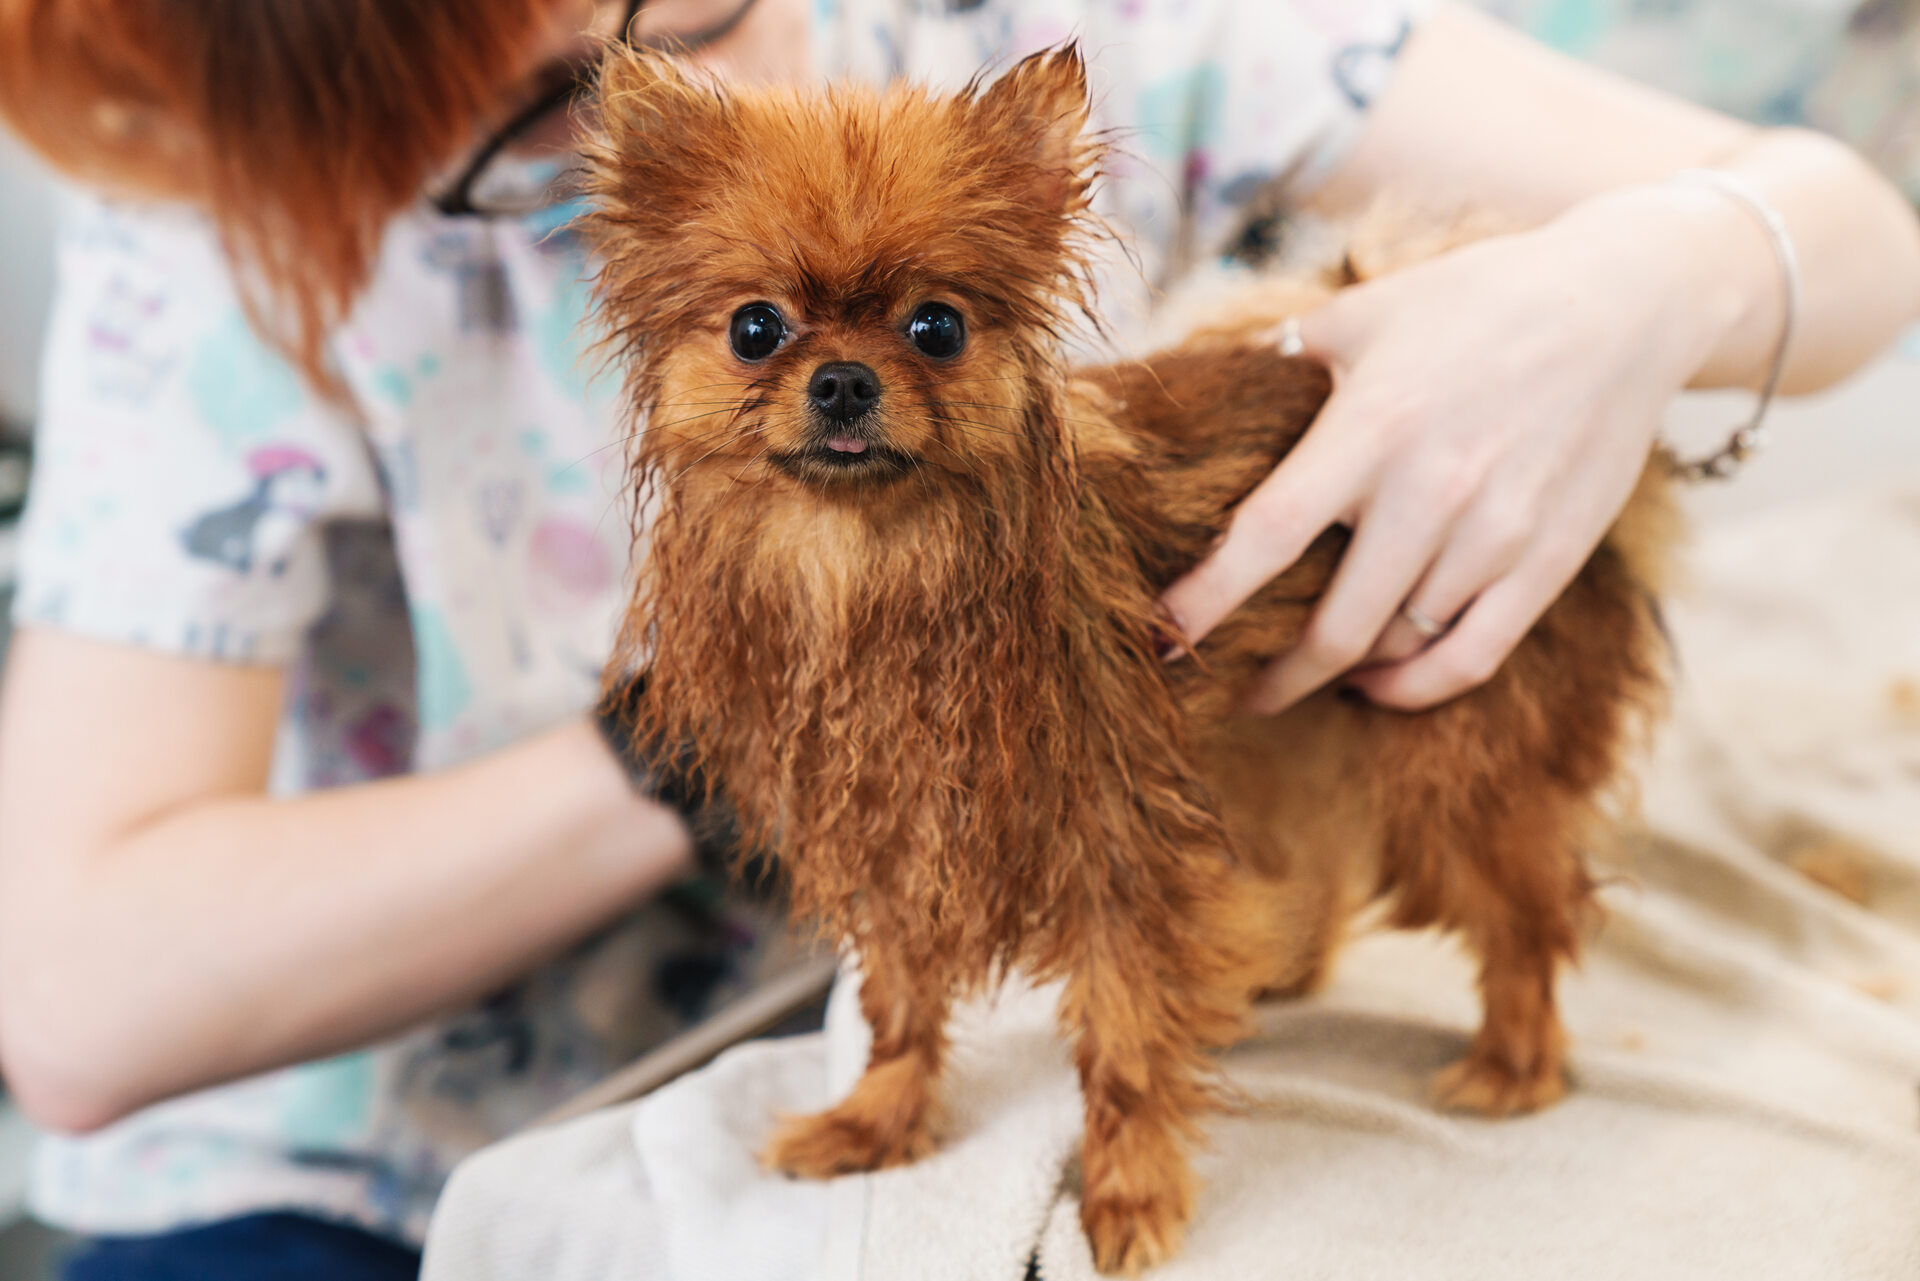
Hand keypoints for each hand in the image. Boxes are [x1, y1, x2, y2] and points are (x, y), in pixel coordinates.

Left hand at [1159, 187, 1745, 711]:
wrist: (1626, 303)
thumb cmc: (1477, 301)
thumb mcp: (1366, 313)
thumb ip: (1282, 359)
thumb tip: (1201, 387)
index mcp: (1373, 426)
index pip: (1269, 536)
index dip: (1208, 598)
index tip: (1162, 636)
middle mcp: (1433, 490)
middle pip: (1334, 626)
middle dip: (1271, 674)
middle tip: (1230, 684)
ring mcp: (1497, 534)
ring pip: (1397, 648)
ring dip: (1338, 676)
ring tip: (1301, 675)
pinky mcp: (1548, 561)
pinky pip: (1470, 657)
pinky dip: (1413, 689)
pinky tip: (1375, 685)